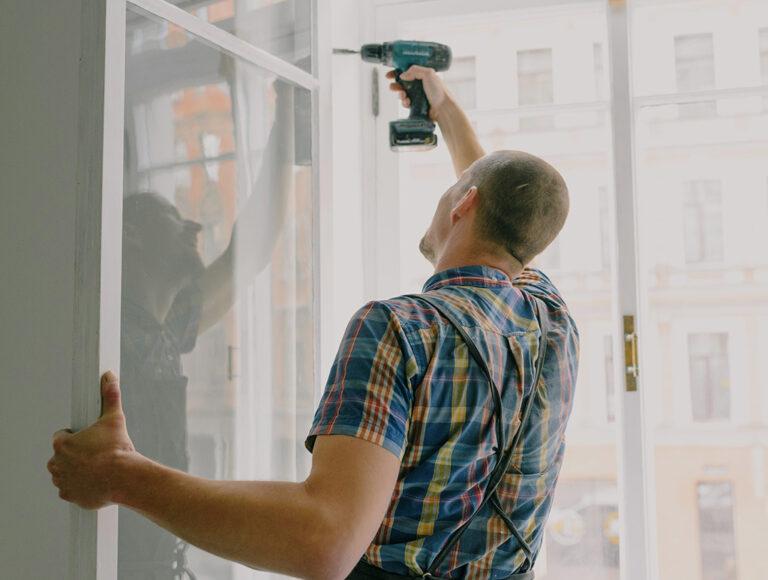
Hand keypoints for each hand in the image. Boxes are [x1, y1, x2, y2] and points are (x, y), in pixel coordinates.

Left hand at [47, 371, 136, 509]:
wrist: (125, 477)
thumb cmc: (118, 449)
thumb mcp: (115, 419)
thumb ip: (110, 397)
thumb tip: (110, 377)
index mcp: (62, 444)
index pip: (61, 437)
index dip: (76, 436)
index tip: (89, 439)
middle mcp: (57, 463)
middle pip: (62, 456)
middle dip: (75, 454)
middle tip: (96, 453)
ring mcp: (63, 481)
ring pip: (65, 473)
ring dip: (76, 470)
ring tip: (97, 467)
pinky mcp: (70, 496)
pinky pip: (71, 490)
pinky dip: (80, 487)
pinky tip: (95, 481)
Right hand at [386, 65, 450, 120]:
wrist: (443, 108)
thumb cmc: (438, 91)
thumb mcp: (428, 74)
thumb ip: (415, 70)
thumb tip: (402, 75)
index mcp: (424, 76)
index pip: (408, 71)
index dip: (398, 72)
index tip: (389, 75)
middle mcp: (420, 85)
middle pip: (403, 83)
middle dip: (396, 85)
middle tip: (392, 87)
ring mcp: (418, 96)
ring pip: (404, 94)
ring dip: (400, 94)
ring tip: (402, 96)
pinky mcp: (417, 106)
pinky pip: (406, 103)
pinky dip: (405, 103)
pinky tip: (407, 103)